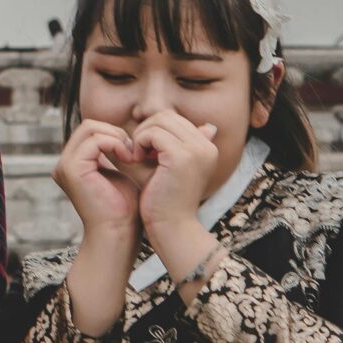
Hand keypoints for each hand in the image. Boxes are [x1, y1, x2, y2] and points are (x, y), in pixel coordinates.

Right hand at [53, 118, 144, 240]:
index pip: (91, 131)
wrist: (119, 233)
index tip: (134, 151)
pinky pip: (95, 140)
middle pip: (88, 125)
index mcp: (73, 165)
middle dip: (115, 133)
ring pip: (90, 128)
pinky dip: (115, 144)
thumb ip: (114, 154)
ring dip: (116, 137)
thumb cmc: (125, 210)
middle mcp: (64, 164)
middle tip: (133, 151)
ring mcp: (65, 165)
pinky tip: (127, 158)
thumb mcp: (120, 174)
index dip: (114, 135)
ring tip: (131, 156)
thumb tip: (121, 133)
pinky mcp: (71, 168)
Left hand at [132, 110, 226, 241]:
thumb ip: (165, 143)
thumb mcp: (165, 165)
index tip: (145, 151)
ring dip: (141, 136)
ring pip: (159, 121)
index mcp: (207, 147)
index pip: (174, 119)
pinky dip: (139, 143)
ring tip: (137, 156)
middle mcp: (207, 145)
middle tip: (137, 152)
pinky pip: (152, 133)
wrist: (171, 227)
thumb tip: (162, 124)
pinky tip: (135, 160)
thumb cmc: (164, 198)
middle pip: (166, 116)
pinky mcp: (182, 156)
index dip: (153, 130)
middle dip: (146, 129)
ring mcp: (197, 150)